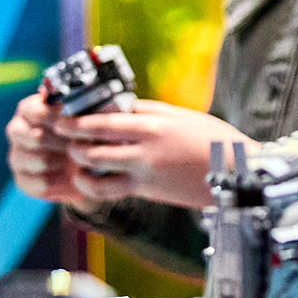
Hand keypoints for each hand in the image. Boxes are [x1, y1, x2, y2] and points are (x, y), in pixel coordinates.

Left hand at [12, 97, 252, 209]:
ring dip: (81, 163)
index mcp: (152, 123)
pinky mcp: (147, 191)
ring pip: (97, 169)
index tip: (62, 117)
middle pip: (93, 143)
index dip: (77, 119)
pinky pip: (110, 190)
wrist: (235, 171)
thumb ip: (147, 111)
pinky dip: (94, 186)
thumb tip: (118, 107)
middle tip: (64, 136)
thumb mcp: (179, 116)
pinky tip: (90, 180)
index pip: (103, 119)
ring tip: (77, 158)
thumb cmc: (211, 138)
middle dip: (73, 141)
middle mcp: (144, 147)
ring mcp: (144, 171)